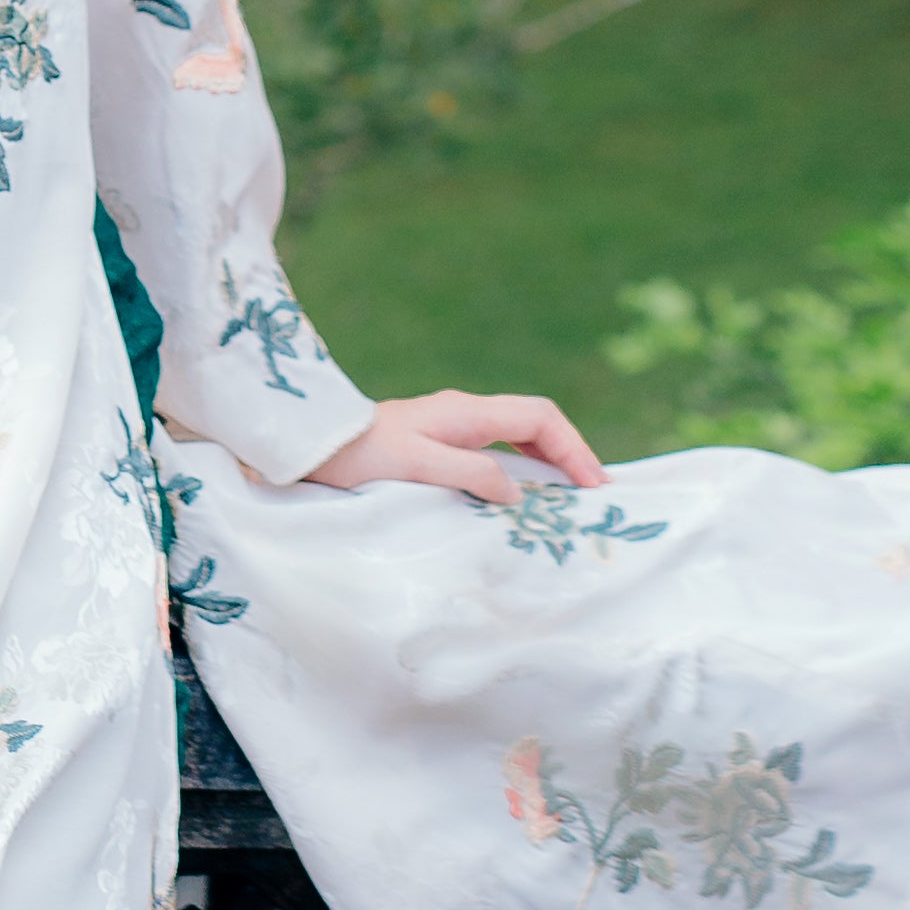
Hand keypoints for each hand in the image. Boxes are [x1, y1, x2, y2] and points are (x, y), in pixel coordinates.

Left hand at [303, 389, 605, 510]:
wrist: (314, 446)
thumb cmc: (358, 456)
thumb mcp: (415, 465)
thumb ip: (470, 472)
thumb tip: (518, 492)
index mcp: (467, 411)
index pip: (541, 418)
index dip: (574, 449)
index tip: (595, 485)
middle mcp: (466, 412)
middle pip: (536, 421)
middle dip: (570, 453)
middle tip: (593, 494)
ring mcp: (453, 424)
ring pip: (518, 433)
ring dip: (548, 460)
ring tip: (568, 497)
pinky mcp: (440, 441)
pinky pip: (497, 447)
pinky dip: (522, 466)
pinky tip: (521, 494)